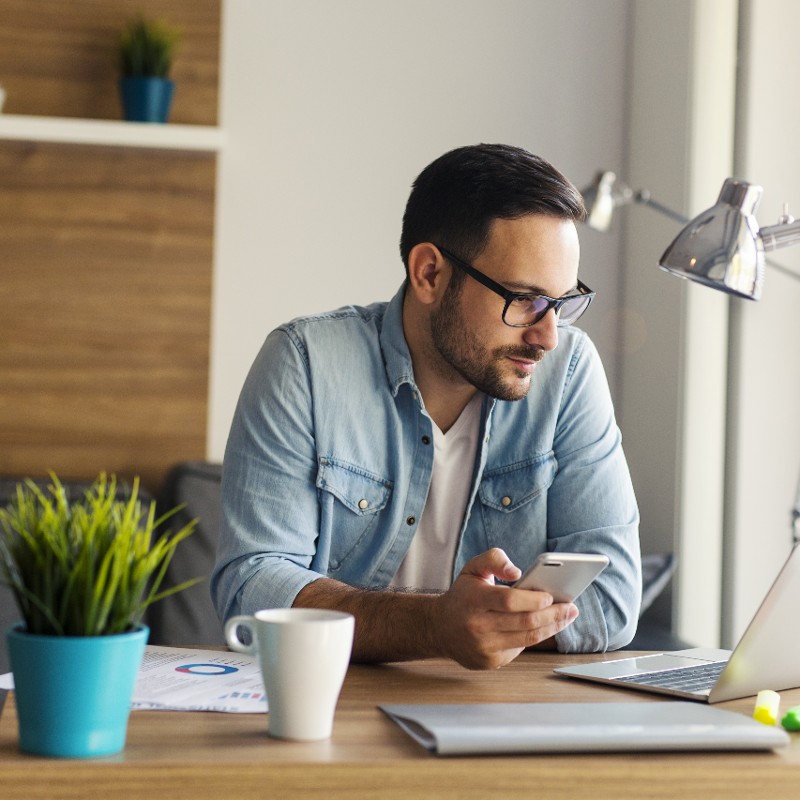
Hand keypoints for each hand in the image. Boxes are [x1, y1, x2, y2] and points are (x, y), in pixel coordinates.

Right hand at [432, 548, 578, 669]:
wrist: (439, 628)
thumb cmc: (462, 595)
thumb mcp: (472, 568)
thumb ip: (494, 559)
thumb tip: (517, 572)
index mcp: (474, 600)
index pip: (510, 600)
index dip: (534, 599)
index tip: (552, 596)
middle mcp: (478, 626)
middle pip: (525, 622)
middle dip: (553, 615)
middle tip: (571, 607)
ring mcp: (484, 647)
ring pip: (528, 639)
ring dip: (552, 627)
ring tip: (566, 617)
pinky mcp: (490, 661)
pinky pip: (520, 649)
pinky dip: (536, 637)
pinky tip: (546, 627)